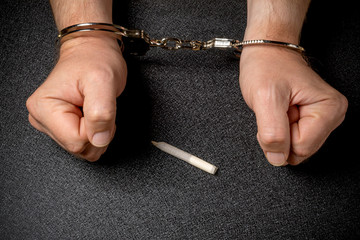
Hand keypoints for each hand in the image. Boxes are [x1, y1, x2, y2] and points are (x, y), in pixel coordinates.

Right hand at [26, 35, 126, 160]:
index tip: (100, 107)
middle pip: (78, 148)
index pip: (76, 141)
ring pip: (82, 148)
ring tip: (95, 107)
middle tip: (99, 106)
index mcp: (44, 108)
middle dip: (97, 132)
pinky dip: (94, 132)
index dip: (97, 129)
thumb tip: (99, 139)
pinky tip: (92, 114)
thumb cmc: (95, 59)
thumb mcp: (103, 81)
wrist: (93, 50)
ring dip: (97, 132)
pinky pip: (83, 142)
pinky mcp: (60, 124)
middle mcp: (41, 117)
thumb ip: (101, 112)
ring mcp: (50, 122)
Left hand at [239, 46, 347, 165]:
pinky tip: (280, 110)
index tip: (274, 113)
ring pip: (294, 146)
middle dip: (279, 135)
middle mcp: (331, 115)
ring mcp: (322, 118)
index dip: (279, 136)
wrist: (266, 52)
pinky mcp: (311, 119)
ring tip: (278, 107)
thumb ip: (272, 133)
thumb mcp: (265, 98)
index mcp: (329, 109)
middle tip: (275, 110)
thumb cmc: (267, 66)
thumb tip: (278, 159)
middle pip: (300, 150)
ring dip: (278, 131)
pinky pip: (291, 139)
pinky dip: (278, 128)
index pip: (301, 148)